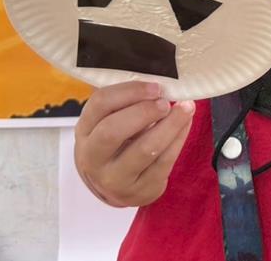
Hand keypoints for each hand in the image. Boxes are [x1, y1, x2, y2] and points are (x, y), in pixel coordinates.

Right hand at [73, 80, 194, 206]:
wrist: (112, 185)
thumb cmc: (114, 141)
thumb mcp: (107, 120)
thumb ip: (124, 101)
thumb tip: (156, 78)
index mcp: (84, 130)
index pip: (100, 104)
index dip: (129, 92)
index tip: (154, 87)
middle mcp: (93, 157)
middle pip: (113, 131)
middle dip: (144, 112)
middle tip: (165, 101)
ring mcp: (115, 179)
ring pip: (144, 150)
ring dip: (169, 125)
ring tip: (186, 108)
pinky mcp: (140, 191)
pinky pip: (164, 163)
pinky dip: (179, 139)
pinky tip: (185, 124)